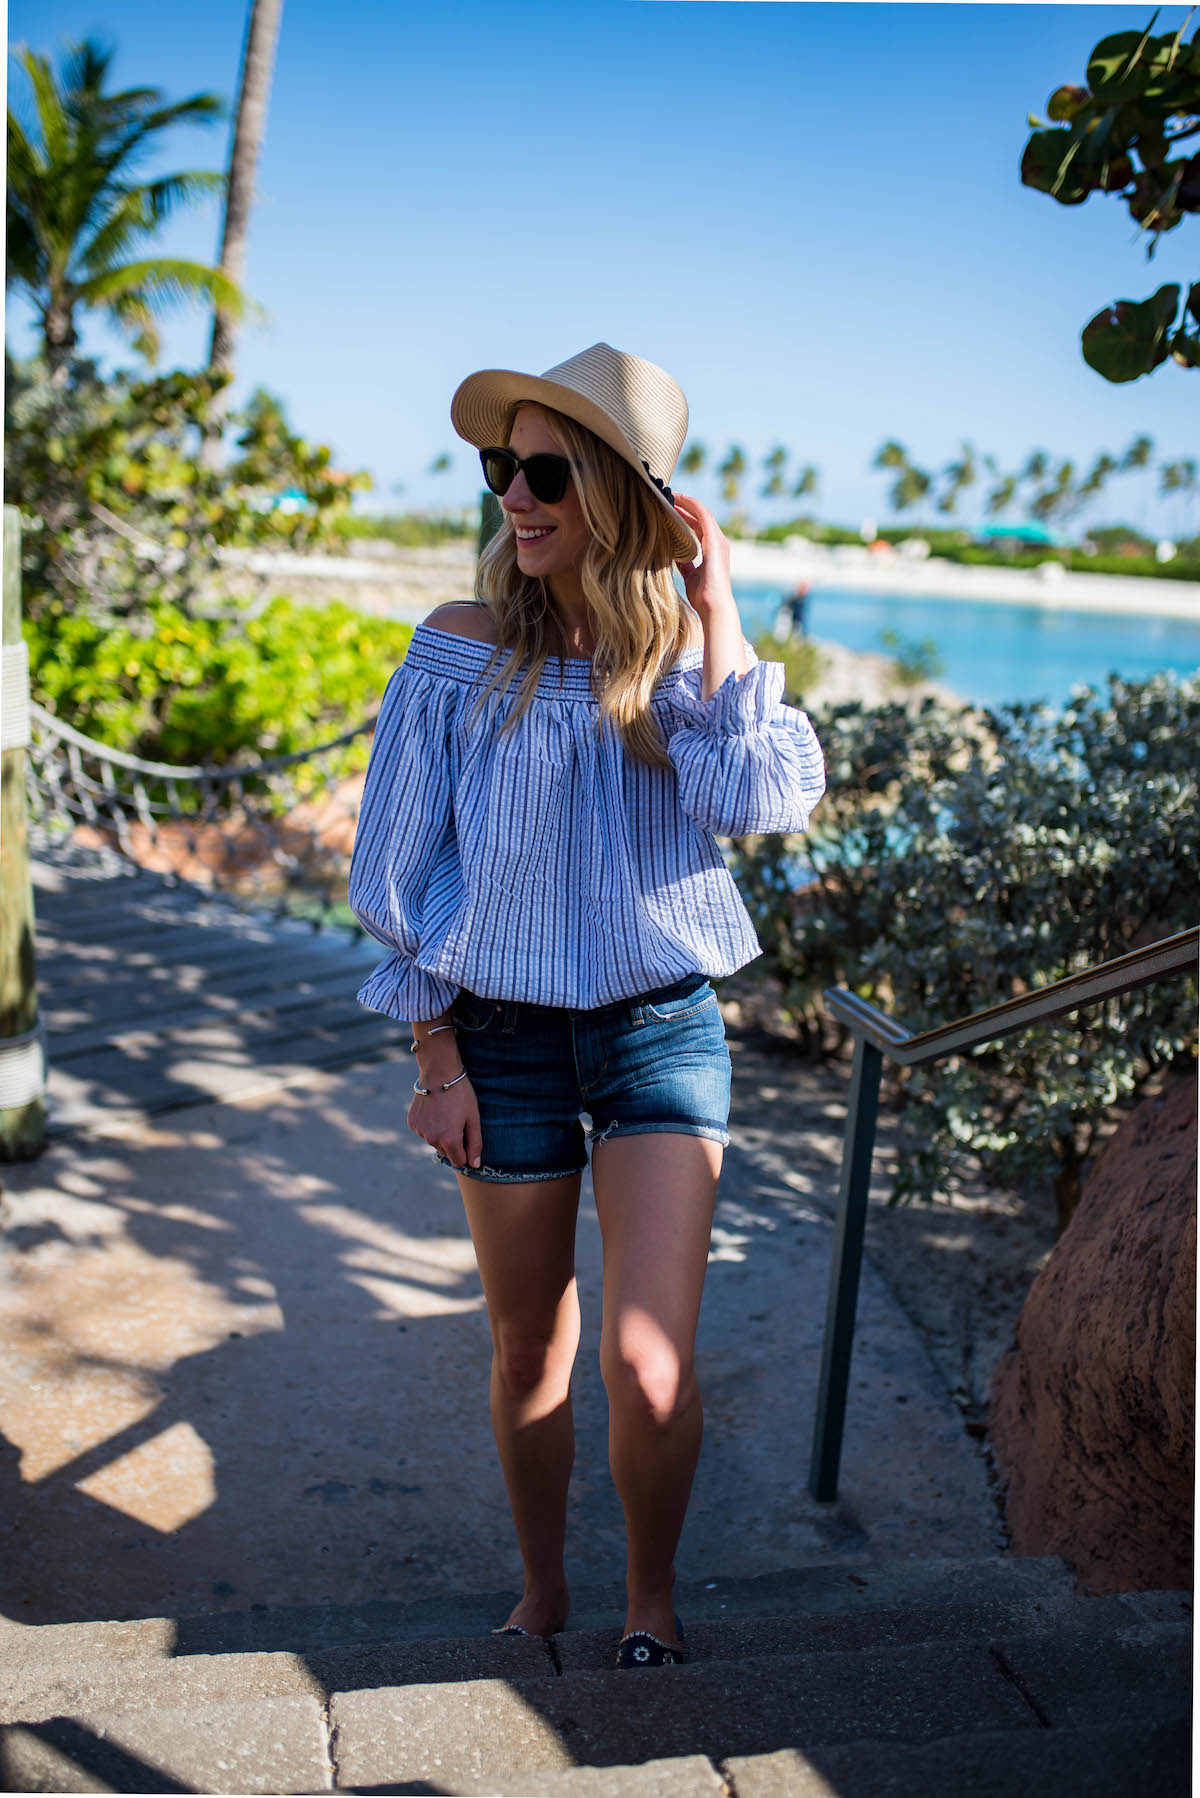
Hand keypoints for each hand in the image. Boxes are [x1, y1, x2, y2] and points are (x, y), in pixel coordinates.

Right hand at [408, 1065, 483, 1169]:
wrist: (438, 1073)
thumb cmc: (460, 1094)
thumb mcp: (473, 1117)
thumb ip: (475, 1143)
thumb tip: (475, 1164)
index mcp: (450, 1140)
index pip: (459, 1161)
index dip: (465, 1153)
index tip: (467, 1139)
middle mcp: (432, 1140)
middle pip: (446, 1152)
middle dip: (453, 1142)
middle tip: (457, 1121)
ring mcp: (420, 1132)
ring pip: (434, 1141)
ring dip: (440, 1133)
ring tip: (446, 1113)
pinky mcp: (412, 1123)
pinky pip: (424, 1131)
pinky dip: (430, 1125)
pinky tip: (435, 1110)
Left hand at [671, 492, 735, 617]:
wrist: (714, 605)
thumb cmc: (703, 596)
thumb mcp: (691, 575)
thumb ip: (685, 563)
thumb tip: (674, 555)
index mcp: (713, 551)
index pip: (698, 528)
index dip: (684, 517)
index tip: (669, 510)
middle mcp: (718, 542)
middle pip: (699, 518)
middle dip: (683, 508)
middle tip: (666, 498)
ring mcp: (718, 540)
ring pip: (701, 512)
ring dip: (686, 503)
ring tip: (670, 495)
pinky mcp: (715, 539)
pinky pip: (703, 514)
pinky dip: (691, 504)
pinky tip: (679, 498)